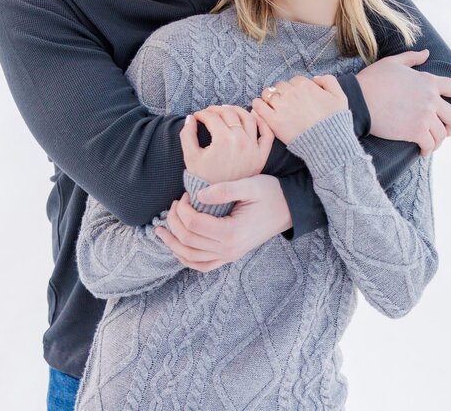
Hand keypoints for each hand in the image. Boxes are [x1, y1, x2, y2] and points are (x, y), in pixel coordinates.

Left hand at [154, 175, 291, 271]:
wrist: (290, 209)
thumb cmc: (271, 194)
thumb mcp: (250, 185)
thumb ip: (224, 190)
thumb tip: (197, 196)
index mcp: (232, 232)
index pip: (193, 224)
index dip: (182, 209)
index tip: (186, 194)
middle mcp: (229, 249)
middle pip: (188, 240)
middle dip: (174, 221)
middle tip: (175, 204)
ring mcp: (229, 256)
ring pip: (190, 257)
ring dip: (172, 243)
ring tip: (161, 229)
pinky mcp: (230, 256)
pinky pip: (202, 265)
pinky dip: (186, 258)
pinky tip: (177, 247)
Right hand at [181, 105, 273, 183]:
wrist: (219, 200)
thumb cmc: (203, 178)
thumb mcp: (190, 157)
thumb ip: (187, 135)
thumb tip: (191, 118)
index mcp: (223, 140)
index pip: (212, 117)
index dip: (202, 114)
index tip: (197, 116)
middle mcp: (241, 141)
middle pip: (230, 114)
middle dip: (216, 110)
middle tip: (209, 113)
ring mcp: (254, 148)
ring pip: (249, 118)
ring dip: (236, 110)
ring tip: (227, 111)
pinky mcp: (261, 155)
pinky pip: (267, 133)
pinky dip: (261, 122)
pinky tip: (252, 116)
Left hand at [250, 75, 347, 144]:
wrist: (328, 142)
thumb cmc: (335, 121)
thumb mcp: (340, 96)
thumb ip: (329, 81)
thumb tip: (315, 78)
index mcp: (305, 85)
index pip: (295, 80)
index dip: (296, 88)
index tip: (298, 97)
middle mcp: (291, 93)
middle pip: (280, 86)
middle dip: (283, 92)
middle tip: (287, 103)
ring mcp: (281, 106)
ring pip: (267, 93)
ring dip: (269, 97)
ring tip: (273, 105)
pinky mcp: (274, 121)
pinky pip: (258, 106)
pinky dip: (257, 105)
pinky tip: (261, 108)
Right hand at [356, 49, 450, 154]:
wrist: (358, 100)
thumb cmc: (372, 81)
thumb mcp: (392, 63)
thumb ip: (412, 58)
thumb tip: (426, 53)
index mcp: (428, 81)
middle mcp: (431, 98)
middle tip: (446, 131)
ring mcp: (425, 116)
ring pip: (443, 133)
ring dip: (438, 140)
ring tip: (431, 144)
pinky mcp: (416, 132)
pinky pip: (430, 144)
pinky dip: (428, 150)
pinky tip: (422, 151)